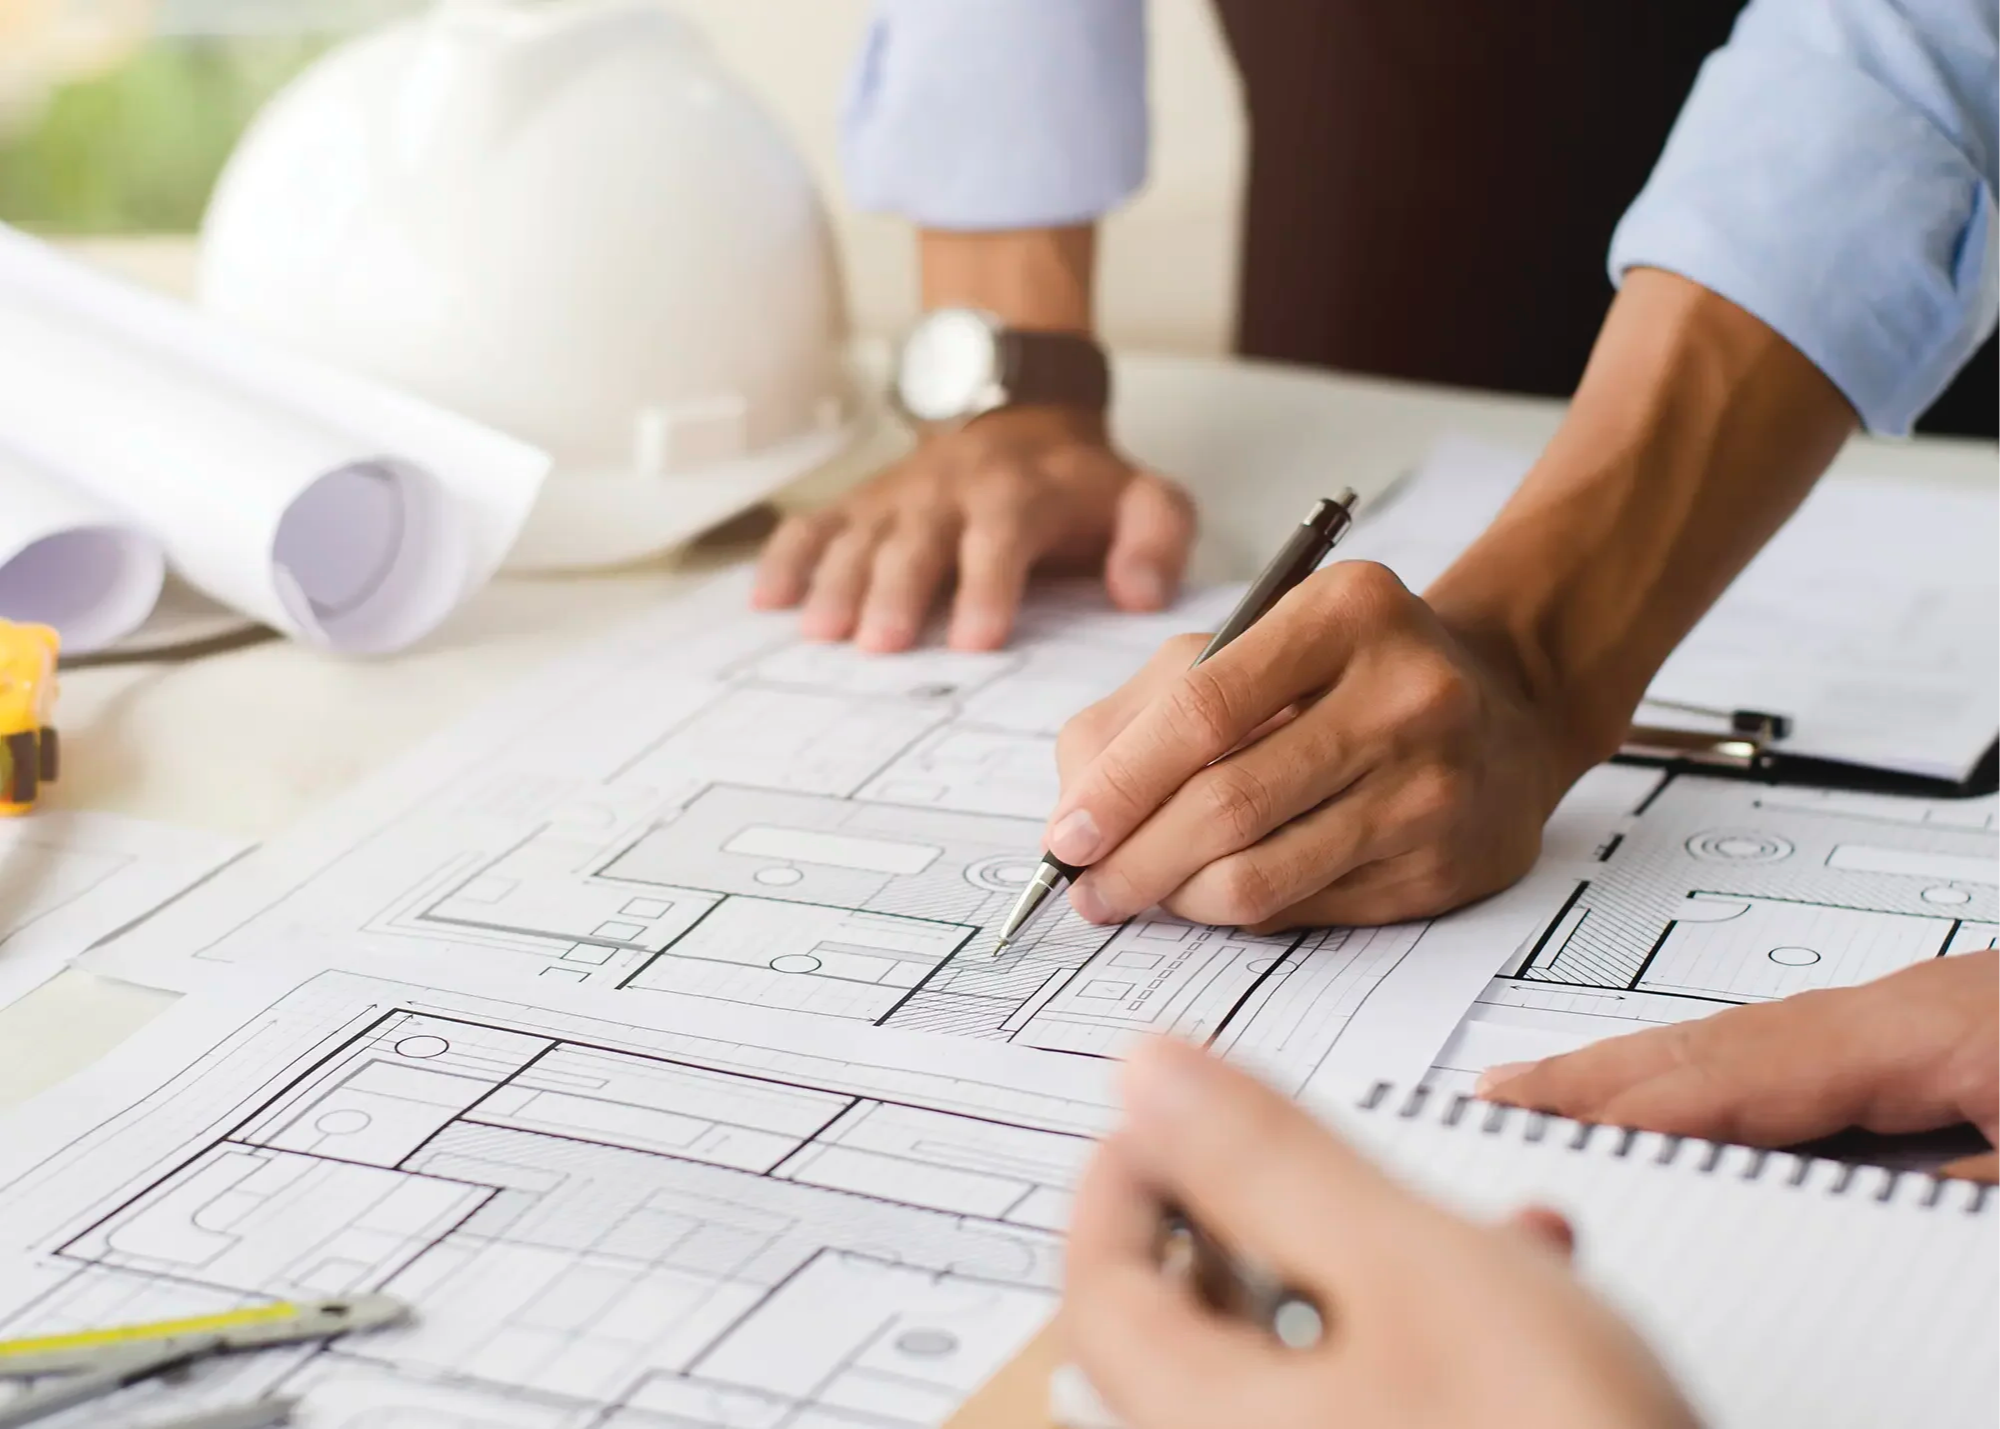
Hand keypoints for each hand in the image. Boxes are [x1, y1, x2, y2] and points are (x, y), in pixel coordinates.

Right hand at [752, 407, 1193, 651]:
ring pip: (860, 536)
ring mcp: (899, 498)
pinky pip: (815, 525)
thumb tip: (1140, 594)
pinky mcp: (861, 505)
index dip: (989, 586)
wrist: (1022, 416)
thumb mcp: (1147, 499)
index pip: (1002, 537)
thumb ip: (1157, 541)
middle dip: (898, 591)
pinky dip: (786, 558)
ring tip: (822, 631)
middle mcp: (952, 492)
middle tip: (882, 645)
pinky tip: (766, 599)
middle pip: (918, 541)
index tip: (978, 641)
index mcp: (1021, 494)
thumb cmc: (1081, 484)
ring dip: (837, 581)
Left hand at [1046, 562, 1586, 929]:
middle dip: (1135, 860)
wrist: (1502, 705)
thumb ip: (1144, 708)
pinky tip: (1223, 891)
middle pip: (1227, 804)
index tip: (1067, 835)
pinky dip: (1242, 913)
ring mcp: (1434, 787)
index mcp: (1344, 612)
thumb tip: (1074, 813)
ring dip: (1179, 898)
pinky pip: (1306, 910)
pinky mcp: (1447, 867)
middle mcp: (1405, 695)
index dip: (1120, 785)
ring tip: (1147, 891)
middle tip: (1089, 888)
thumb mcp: (1249, 643)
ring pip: (1261, 877)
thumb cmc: (1345, 672)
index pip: (1203, 711)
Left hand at [1064, 1038, 1695, 1428]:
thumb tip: (1153, 1082)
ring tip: (1469, 1223)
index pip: (1098, 1288)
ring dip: (1371, 1275)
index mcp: (1205, 1424)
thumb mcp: (1409, 1267)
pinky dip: (1427, 1342)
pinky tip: (1527, 1299)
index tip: (1167, 1106)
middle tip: (1312, 1158)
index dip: (1125, 1173)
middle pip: (1199, 1329)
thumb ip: (1267, 1164)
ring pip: (1305, 1366)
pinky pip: (1376, 1410)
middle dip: (1269, 1219)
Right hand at [1480, 949, 1999, 1182]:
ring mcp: (1908, 1007)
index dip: (1634, 1107)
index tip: (1549, 1133)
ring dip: (1635, 1063)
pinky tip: (1672, 1082)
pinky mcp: (1926, 1021)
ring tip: (1549, 1088)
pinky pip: (1780, 1040)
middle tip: (1500, 1096)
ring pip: (1739, 1035)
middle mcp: (1900, 1006)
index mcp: (1926, 1029)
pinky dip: (1701, 1061)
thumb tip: (1837, 1219)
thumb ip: (1949, 1189)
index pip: (1742, 1078)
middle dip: (1595, 1073)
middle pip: (1713, 1043)